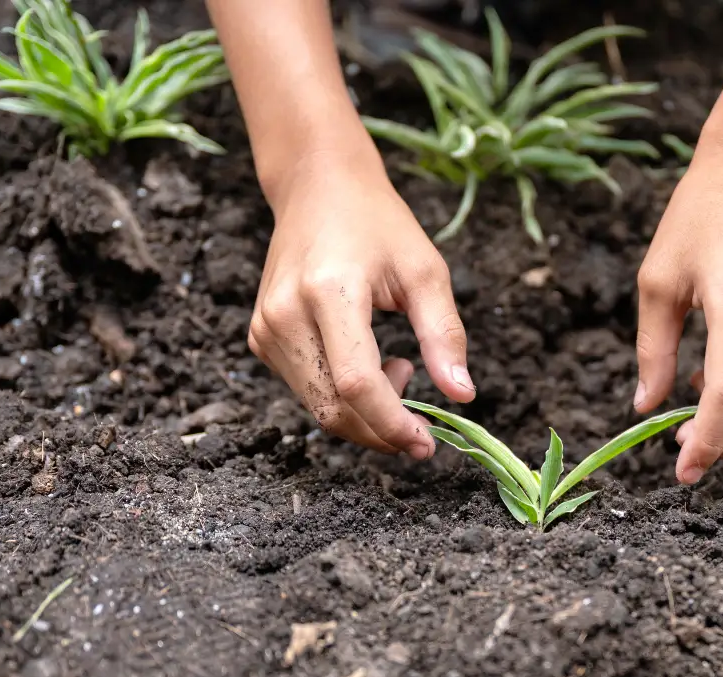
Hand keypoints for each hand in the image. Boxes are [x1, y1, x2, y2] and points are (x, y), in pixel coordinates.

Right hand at [249, 151, 474, 456]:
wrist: (317, 186)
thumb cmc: (378, 224)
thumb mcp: (425, 271)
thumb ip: (444, 335)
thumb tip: (462, 396)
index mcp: (328, 292)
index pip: (357, 384)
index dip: (392, 424)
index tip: (426, 443)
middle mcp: (285, 314)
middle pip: (333, 408)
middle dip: (382, 430)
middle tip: (422, 417)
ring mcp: (265, 328)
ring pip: (319, 408)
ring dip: (366, 412)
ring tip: (399, 365)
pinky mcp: (260, 337)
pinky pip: (307, 391)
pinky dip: (344, 396)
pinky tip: (368, 359)